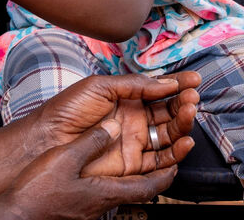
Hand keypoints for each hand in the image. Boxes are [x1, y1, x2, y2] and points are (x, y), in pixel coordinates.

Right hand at [0, 120, 178, 219]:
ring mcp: (92, 204)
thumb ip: (91, 142)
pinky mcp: (80, 203)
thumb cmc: (39, 193)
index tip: (178, 159)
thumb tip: (112, 126)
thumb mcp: (66, 159)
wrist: (18, 214)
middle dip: (159, 168)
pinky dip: (116, 173)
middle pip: (141, 187)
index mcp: (107, 192)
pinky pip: (107, 187)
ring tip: (142, 153)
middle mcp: (104, 201)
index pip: (150, 186)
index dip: (168, 172)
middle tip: (168, 151)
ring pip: (125, 187)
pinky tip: (107, 162)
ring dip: (138, 170)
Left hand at [30, 72, 200, 177]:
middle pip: (168, 112)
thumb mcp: (101, 87)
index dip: (178, 84)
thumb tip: (166, 82)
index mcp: (126, 99)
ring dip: (183, 123)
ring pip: (169, 134)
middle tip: (193, 95)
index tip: (194, 78)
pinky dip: (177, 152)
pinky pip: (161, 160)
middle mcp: (134, 120)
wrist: (49, 138)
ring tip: (189, 112)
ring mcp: (135, 142)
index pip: (159, 90)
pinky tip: (184, 140)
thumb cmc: (68, 109)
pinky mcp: (133, 164)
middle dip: (184, 102)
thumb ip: (135, 84)